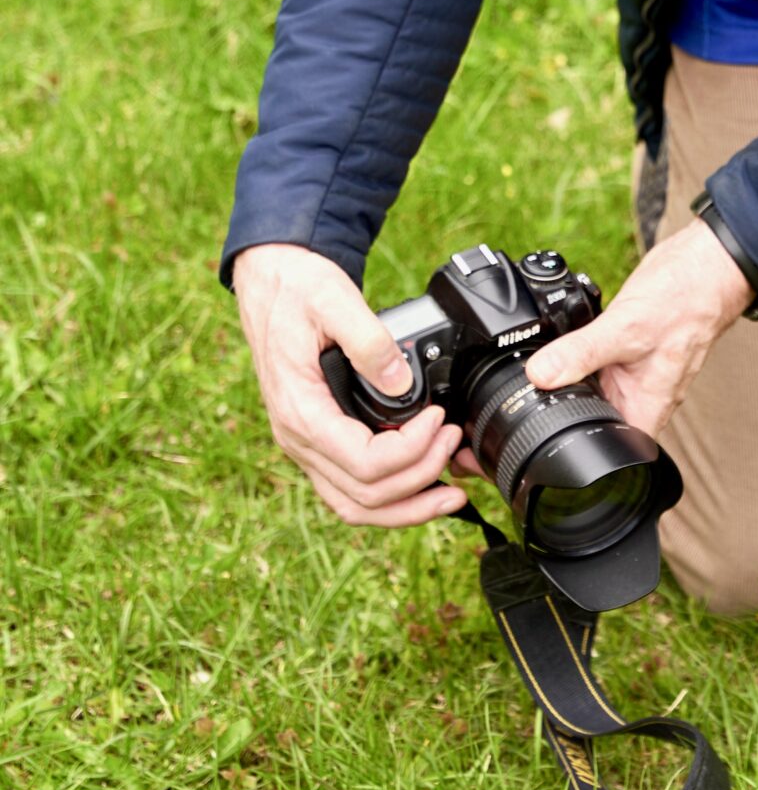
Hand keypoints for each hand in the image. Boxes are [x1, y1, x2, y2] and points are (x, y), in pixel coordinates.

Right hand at [231, 241, 476, 527]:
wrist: (270, 281)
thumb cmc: (297, 290)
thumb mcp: (332, 299)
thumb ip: (368, 340)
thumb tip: (401, 381)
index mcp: (299, 410)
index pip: (362, 462)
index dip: (412, 450)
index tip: (441, 419)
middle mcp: (298, 439)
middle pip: (363, 496)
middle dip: (420, 477)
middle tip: (454, 441)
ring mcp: (306, 445)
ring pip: (355, 505)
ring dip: (407, 507)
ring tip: (452, 493)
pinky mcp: (319, 441)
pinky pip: (351, 489)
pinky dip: (391, 496)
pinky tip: (424, 482)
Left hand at [522, 218, 752, 438]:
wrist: (703, 263)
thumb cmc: (685, 300)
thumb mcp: (626, 328)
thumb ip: (582, 353)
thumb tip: (541, 375)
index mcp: (649, 405)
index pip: (616, 451)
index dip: (586, 455)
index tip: (549, 441)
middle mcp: (644, 393)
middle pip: (598, 418)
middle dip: (570, 410)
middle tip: (540, 393)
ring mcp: (635, 370)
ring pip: (594, 387)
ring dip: (572, 378)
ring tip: (554, 360)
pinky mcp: (626, 347)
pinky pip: (596, 359)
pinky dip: (579, 352)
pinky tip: (567, 338)